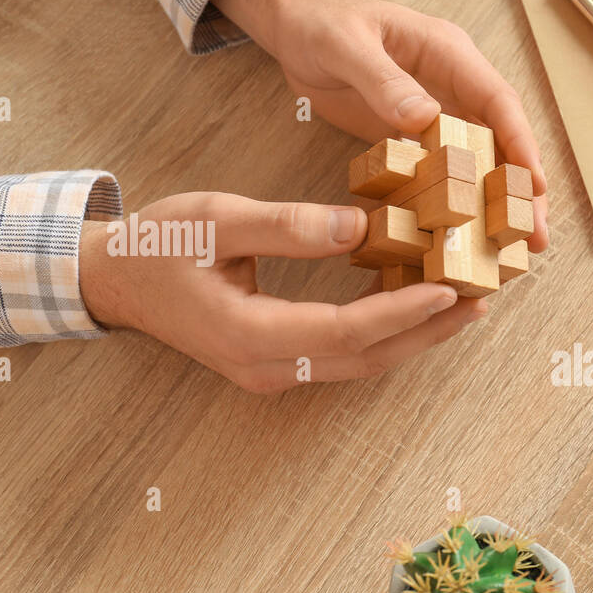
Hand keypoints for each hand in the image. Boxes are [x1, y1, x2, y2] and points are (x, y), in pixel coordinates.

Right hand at [78, 193, 484, 392]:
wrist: (114, 281)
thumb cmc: (157, 244)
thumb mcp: (216, 219)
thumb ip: (284, 227)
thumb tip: (356, 228)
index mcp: (250, 335)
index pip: (344, 331)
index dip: (399, 314)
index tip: (446, 291)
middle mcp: (267, 368)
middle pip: (365, 359)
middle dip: (425, 332)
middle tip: (478, 303)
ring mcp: (271, 373)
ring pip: (358, 363)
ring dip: (412, 337)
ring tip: (462, 306)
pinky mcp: (276, 364)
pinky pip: (341, 356)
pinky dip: (383, 334)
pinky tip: (414, 307)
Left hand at [213, 0, 548, 251]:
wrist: (292, 25)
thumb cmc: (319, 21)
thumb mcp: (346, 45)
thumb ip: (384, 81)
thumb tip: (426, 118)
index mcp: (448, 54)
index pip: (498, 101)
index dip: (520, 143)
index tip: (533, 184)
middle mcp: (452, 85)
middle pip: (501, 140)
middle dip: (521, 188)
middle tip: (535, 234)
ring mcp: (436, 112)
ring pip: (480, 161)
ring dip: (496, 203)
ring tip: (513, 248)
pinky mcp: (415, 135)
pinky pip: (445, 171)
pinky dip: (459, 202)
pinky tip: (464, 234)